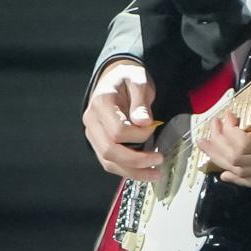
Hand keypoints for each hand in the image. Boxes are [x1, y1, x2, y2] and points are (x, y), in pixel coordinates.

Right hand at [83, 60, 163, 180]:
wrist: (115, 77)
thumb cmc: (127, 78)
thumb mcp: (138, 80)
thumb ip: (140, 102)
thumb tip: (144, 123)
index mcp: (101, 104)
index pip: (118, 131)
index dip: (139, 135)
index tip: (154, 127)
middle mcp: (92, 121)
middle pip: (109, 151)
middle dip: (136, 160)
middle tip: (159, 160)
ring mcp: (93, 134)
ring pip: (108, 162)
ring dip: (132, 171)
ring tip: (154, 173)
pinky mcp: (98, 142)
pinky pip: (109, 162)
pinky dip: (127, 170)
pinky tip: (143, 171)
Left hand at [196, 87, 250, 188]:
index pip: (245, 145)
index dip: (228, 132)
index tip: (228, 114)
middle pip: (240, 160)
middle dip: (219, 144)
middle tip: (212, 126)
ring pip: (246, 174)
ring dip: (223, 160)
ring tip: (208, 146)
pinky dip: (241, 180)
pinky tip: (226, 174)